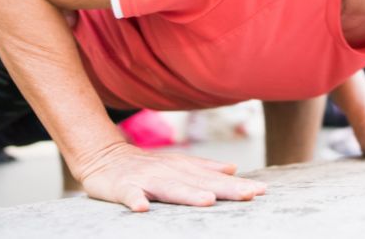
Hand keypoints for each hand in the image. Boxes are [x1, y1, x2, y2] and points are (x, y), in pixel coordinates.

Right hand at [77, 142, 265, 211]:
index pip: (214, 179)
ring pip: (169, 188)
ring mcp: (145, 179)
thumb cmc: (145, 166)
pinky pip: (129, 195)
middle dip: (224, 189)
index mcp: (182, 168)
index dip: (237, 186)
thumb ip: (204, 168)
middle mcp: (167, 172)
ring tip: (207, 201)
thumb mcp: (177, 164)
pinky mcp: (122, 187)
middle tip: (249, 195)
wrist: (103, 156)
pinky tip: (142, 208)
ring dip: (187, 193)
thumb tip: (233, 169)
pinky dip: (135, 200)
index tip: (261, 191)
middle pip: (199, 183)